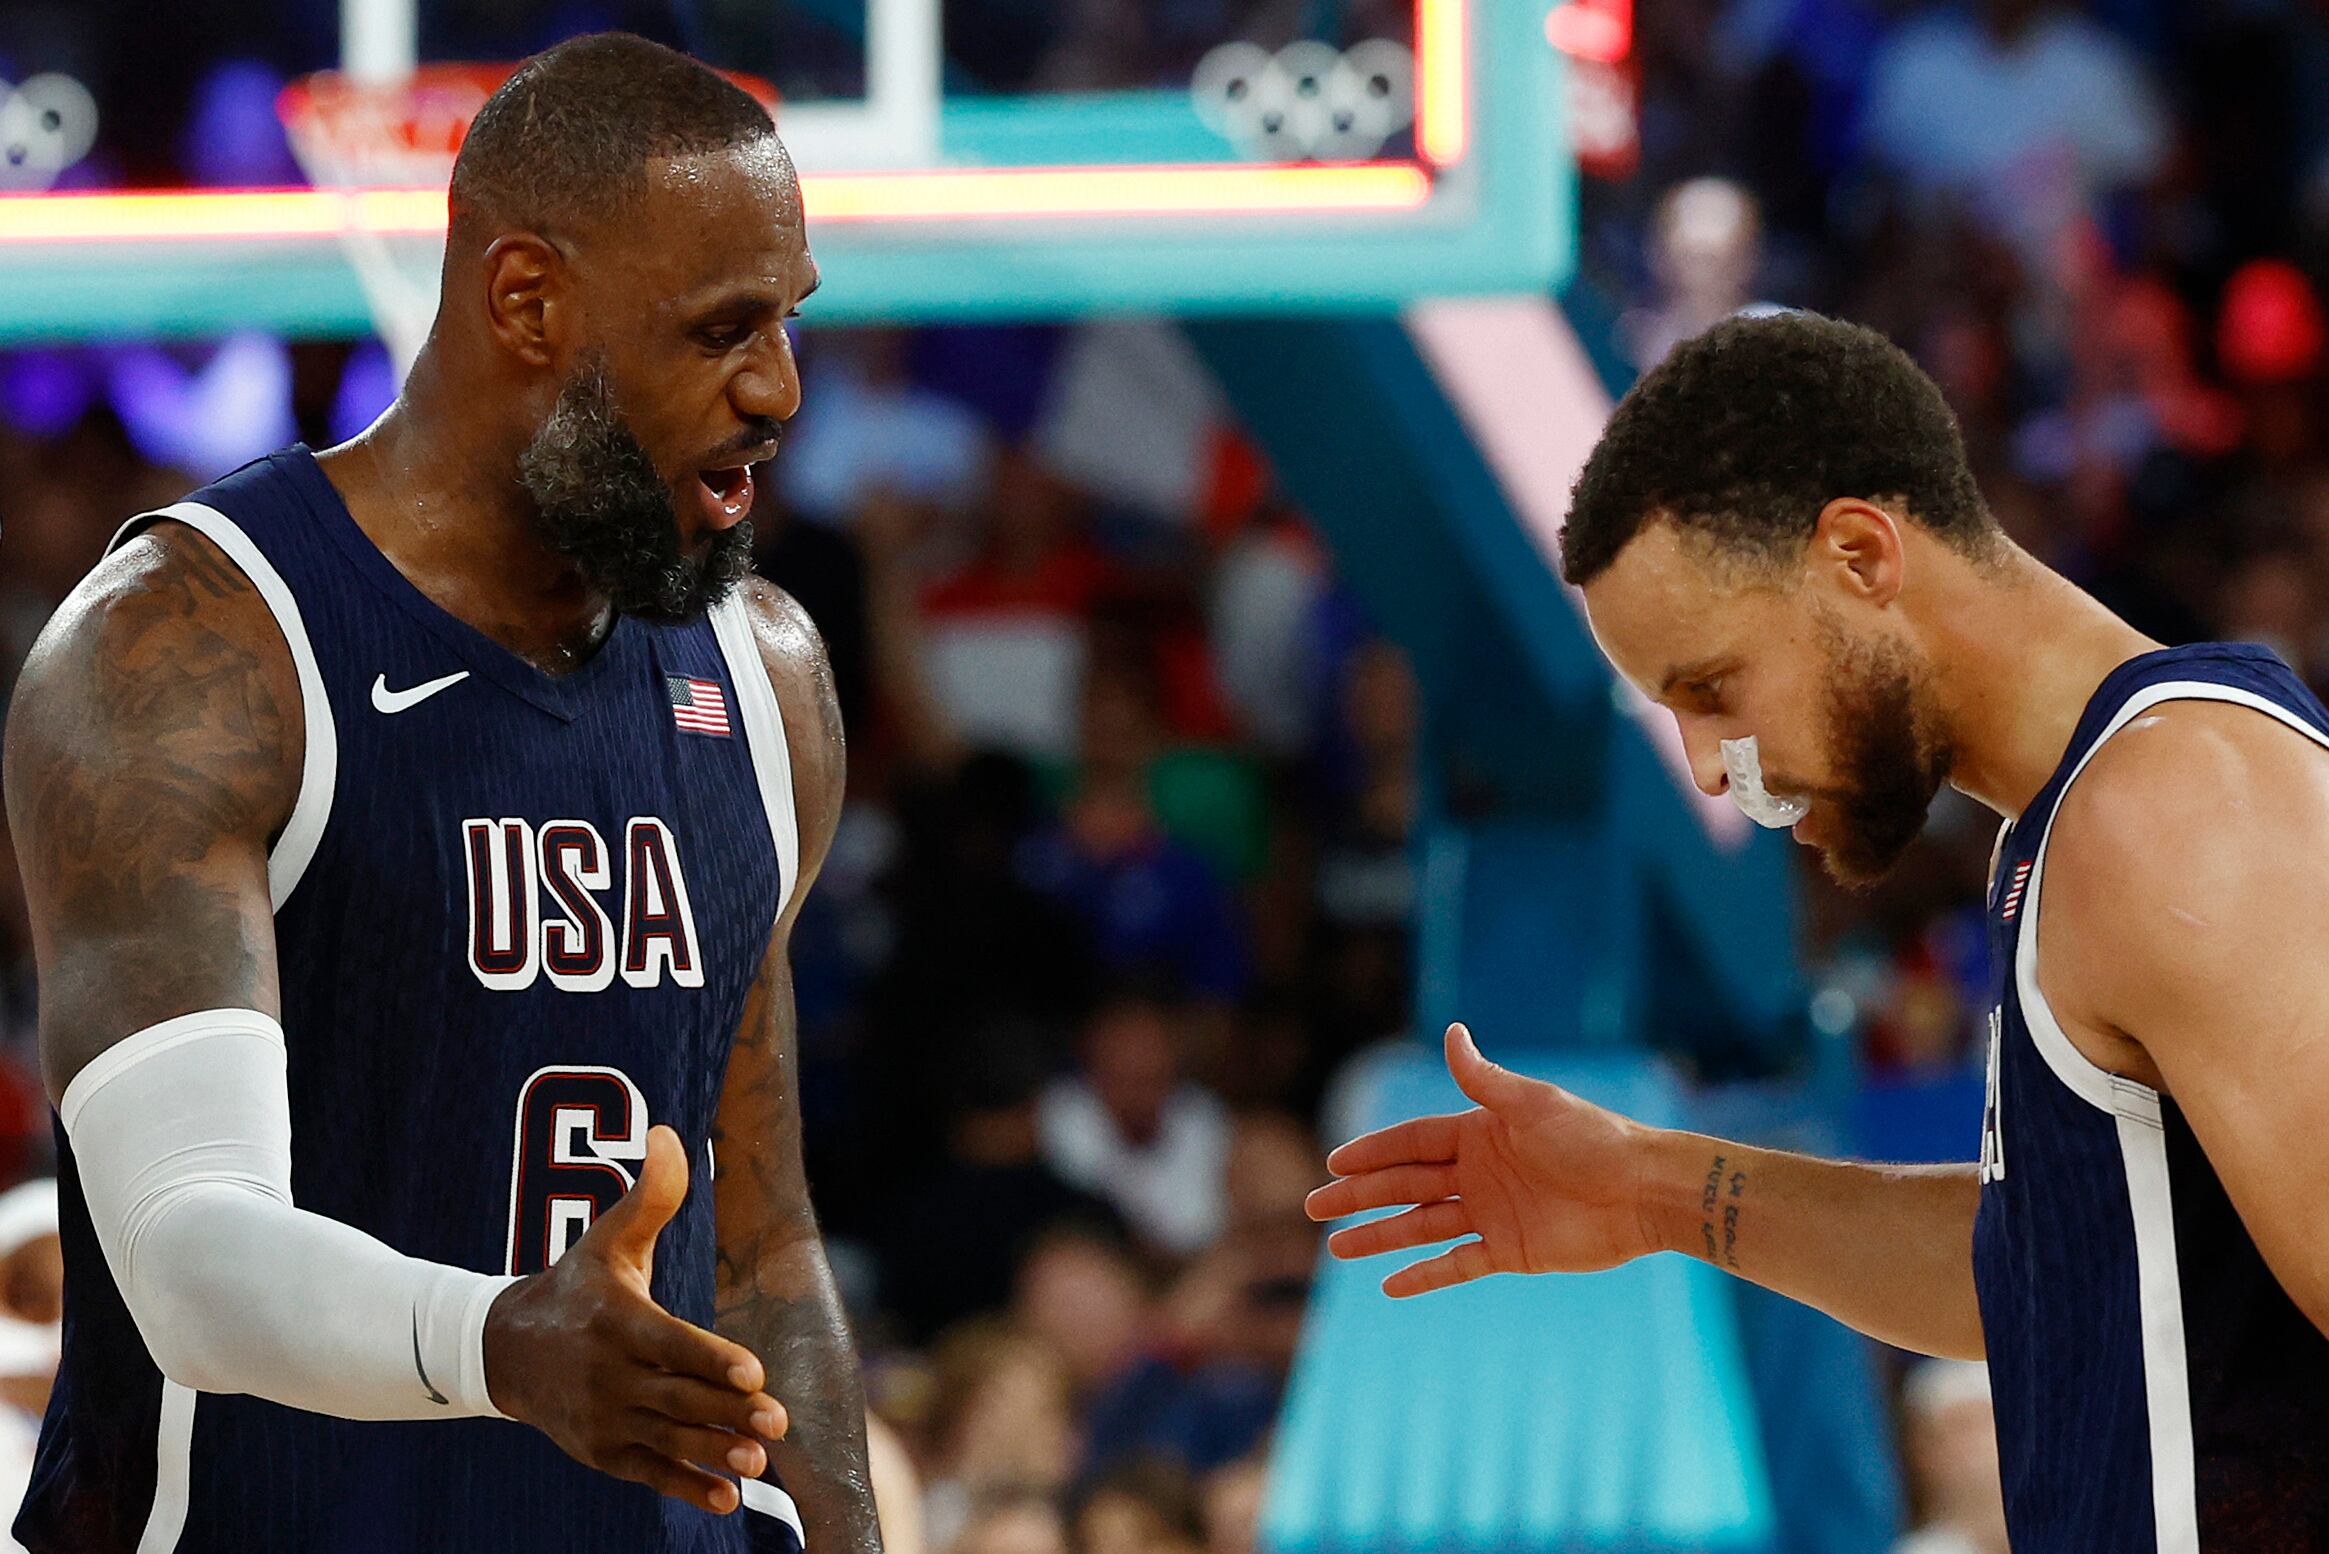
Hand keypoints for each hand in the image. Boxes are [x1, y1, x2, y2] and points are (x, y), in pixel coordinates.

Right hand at [485, 1125, 789, 1512]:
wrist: (504, 1350)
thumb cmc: (576, 1286)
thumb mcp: (607, 1238)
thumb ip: (650, 1195)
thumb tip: (670, 1133)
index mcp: (616, 1321)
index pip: (670, 1344)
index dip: (710, 1359)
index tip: (752, 1373)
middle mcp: (608, 1374)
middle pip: (676, 1397)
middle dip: (728, 1412)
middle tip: (776, 1423)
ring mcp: (603, 1417)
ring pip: (666, 1439)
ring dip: (713, 1453)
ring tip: (757, 1462)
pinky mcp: (601, 1450)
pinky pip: (647, 1471)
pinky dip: (684, 1486)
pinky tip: (726, 1497)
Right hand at [1305, 1023, 1663, 1295]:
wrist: (1642, 1192)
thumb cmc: (1592, 1139)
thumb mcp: (1532, 1105)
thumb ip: (1483, 1079)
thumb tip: (1452, 1031)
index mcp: (1478, 1133)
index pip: (1411, 1143)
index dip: (1371, 1152)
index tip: (1333, 1163)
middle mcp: (1478, 1173)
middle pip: (1405, 1184)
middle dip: (1359, 1195)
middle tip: (1313, 1206)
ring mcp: (1491, 1213)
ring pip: (1421, 1225)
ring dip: (1380, 1236)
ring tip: (1335, 1247)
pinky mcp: (1510, 1250)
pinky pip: (1456, 1263)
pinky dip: (1424, 1274)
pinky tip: (1389, 1284)